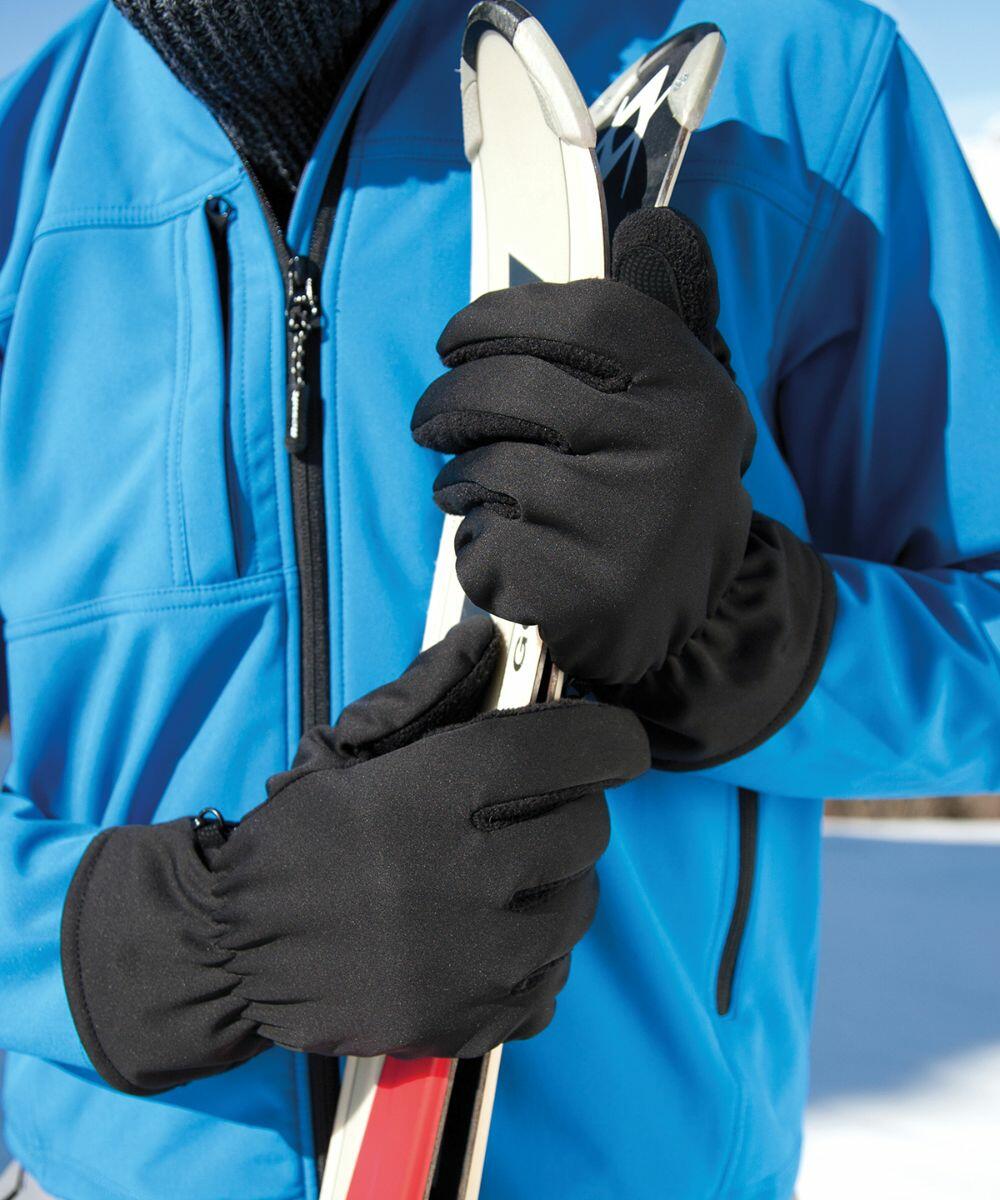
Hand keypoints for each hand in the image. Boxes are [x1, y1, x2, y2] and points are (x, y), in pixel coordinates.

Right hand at [61, 618, 648, 1093]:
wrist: (237, 946)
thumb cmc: (300, 836)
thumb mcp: (350, 746)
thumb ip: (427, 690)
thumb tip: (489, 639)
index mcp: (442, 790)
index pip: (578, 750)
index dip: (609, 739)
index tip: (610, 742)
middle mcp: (472, 874)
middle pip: (587, 828)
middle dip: (570, 808)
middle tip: (528, 810)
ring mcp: (477, 959)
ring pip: (578, 905)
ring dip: (554, 883)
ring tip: (502, 878)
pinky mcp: (473, 1021)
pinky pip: (552, 980)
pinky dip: (534, 956)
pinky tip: (489, 938)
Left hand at [413, 209, 834, 767]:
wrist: (689, 618)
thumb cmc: (651, 493)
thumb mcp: (675, 404)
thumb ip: (647, 322)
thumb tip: (655, 217)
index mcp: (686, 384)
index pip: (574, 315)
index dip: (491, 320)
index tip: (456, 340)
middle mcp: (667, 442)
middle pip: (502, 388)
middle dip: (447, 406)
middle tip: (437, 423)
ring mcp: (624, 521)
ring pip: (483, 470)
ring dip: (462, 483)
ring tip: (491, 498)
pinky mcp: (580, 590)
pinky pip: (482, 546)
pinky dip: (479, 551)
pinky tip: (518, 558)